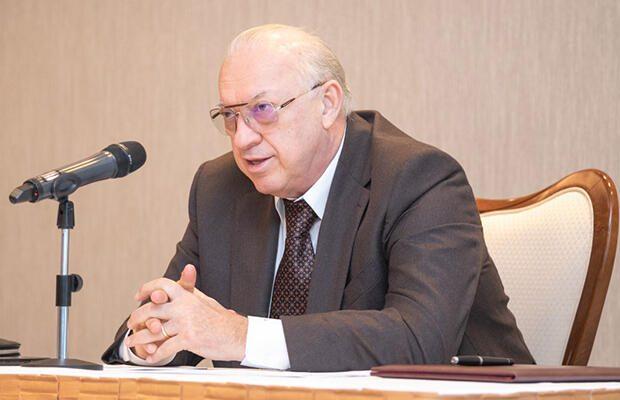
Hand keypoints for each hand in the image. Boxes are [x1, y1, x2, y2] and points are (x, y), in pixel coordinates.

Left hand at [126, 271, 247, 362]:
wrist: (238, 334)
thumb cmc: (221, 319)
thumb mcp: (204, 300)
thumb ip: (190, 288)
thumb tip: (187, 269)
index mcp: (188, 295)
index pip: (163, 284)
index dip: (148, 288)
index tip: (139, 296)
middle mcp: (185, 306)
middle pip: (152, 308)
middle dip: (137, 317)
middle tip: (131, 322)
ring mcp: (186, 323)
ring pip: (155, 330)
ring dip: (140, 338)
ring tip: (133, 342)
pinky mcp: (189, 339)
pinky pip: (166, 348)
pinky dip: (156, 354)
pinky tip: (151, 357)